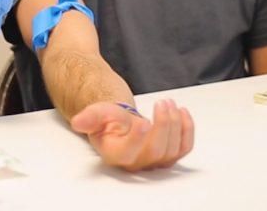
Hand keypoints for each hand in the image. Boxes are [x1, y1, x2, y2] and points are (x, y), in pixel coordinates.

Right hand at [69, 99, 193, 170]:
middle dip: (163, 125)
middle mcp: (136, 163)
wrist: (122, 124)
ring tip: (168, 103)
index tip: (143, 120)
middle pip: (156, 151)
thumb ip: (90, 117)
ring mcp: (155, 161)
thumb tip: (78, 122)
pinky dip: (187, 129)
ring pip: (172, 150)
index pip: (129, 154)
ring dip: (174, 123)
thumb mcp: (98, 113)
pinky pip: (184, 148)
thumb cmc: (110, 121)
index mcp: (116, 154)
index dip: (137, 139)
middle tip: (162, 102)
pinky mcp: (170, 154)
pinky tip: (182, 111)